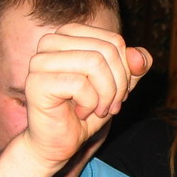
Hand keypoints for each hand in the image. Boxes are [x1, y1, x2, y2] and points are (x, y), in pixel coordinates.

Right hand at [23, 23, 150, 168]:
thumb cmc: (86, 109)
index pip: (114, 40)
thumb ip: (134, 67)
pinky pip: (79, 84)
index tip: (120, 92)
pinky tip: (81, 113)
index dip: (125, 69)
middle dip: (118, 83)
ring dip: (105, 94)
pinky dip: (89, 103)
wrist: (59, 141)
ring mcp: (40, 60)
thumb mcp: (118, 85)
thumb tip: (140, 56)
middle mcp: (51, 41)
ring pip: (94, 63)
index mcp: (69, 34)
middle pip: (106, 50)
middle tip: (112, 105)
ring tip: (99, 109)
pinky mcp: (36, 82)